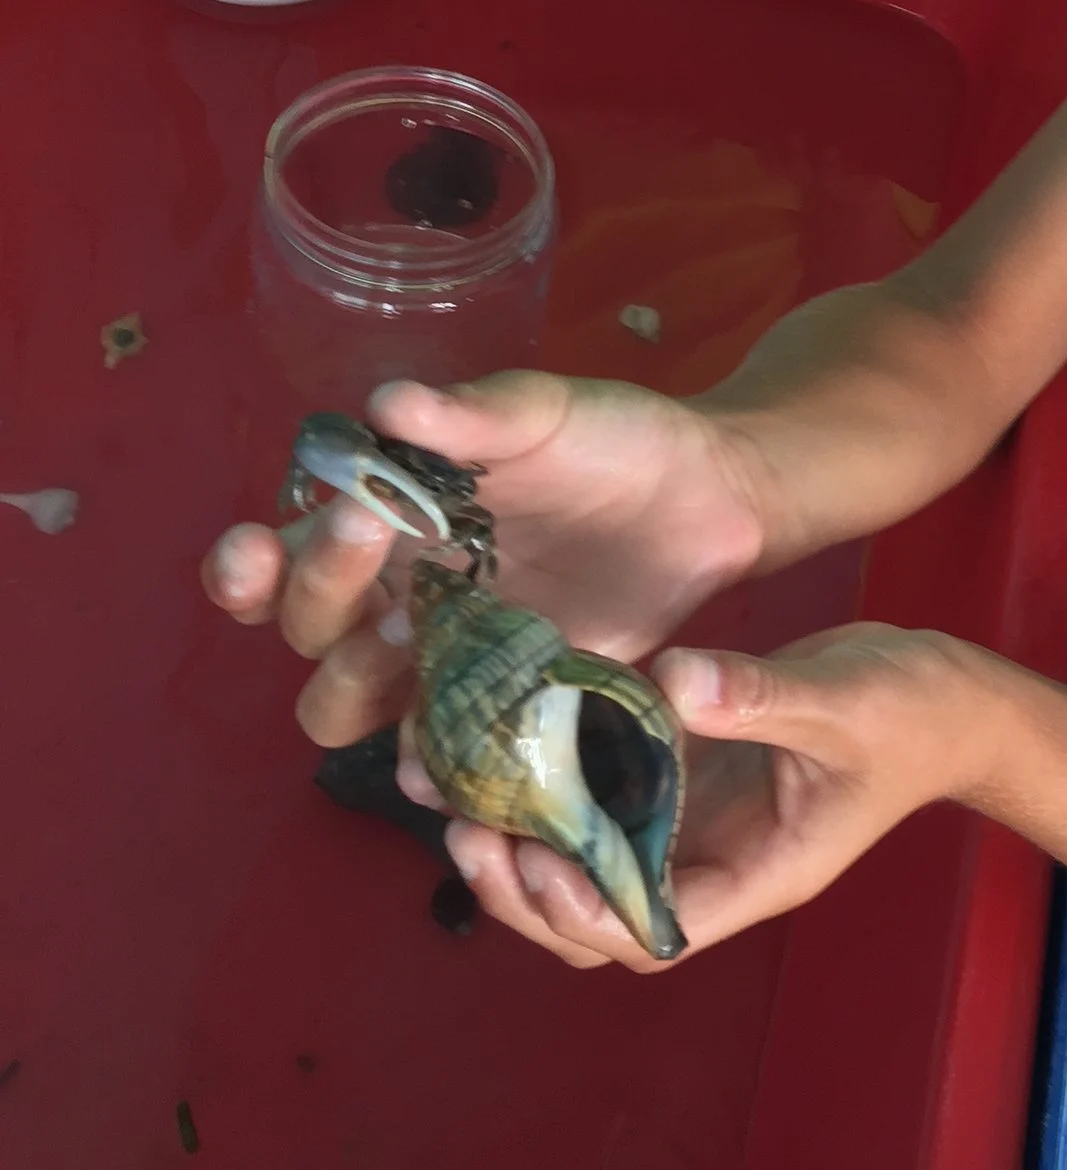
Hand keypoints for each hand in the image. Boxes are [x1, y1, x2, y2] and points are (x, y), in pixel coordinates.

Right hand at [202, 374, 767, 747]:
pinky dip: (428, 768)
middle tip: (372, 543)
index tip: (255, 550)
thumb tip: (388, 401)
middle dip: (319, 598)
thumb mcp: (548, 412)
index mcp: (387, 523)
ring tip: (405, 645)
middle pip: (308, 634)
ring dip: (355, 689)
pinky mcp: (509, 705)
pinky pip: (445, 757)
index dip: (248, 568)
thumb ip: (474, 416)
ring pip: (352, 707)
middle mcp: (399, 597)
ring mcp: (450, 659)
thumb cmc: (615, 439)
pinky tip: (433, 765)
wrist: (714, 495)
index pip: (281, 557)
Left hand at [445, 624, 983, 969]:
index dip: (588, 912)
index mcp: (759, 873)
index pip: (657, 932)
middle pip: (602, 921)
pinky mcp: (687, 775)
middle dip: (527, 890)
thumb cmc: (913, 713)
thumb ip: (761, 695)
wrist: (946, 695)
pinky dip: (556, 784)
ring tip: (462, 796)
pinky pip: (608, 798)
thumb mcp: (846, 701)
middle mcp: (717, 862)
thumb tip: (674, 679)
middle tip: (466, 829)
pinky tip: (511, 739)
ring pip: (591, 865)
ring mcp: (697, 823)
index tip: (540, 858)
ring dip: (525, 843)